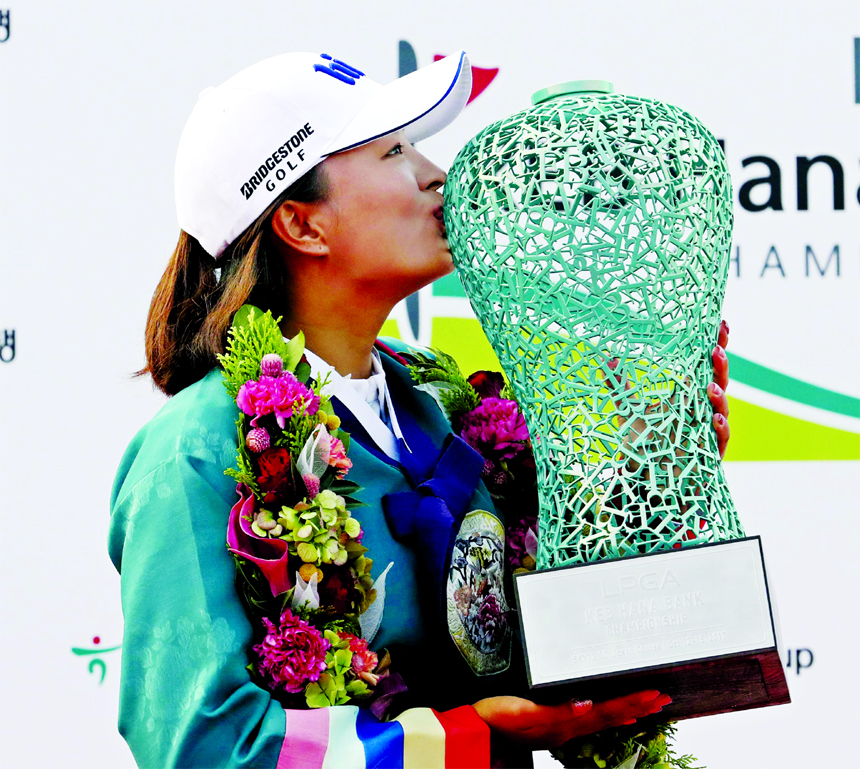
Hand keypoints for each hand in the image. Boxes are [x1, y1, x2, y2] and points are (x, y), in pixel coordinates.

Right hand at [472, 690, 671, 748]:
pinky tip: (615, 716)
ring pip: (604, 719)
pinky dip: (608, 717)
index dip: (632, 702)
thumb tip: (586, 704)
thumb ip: (556, 711)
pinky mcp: (554, 724)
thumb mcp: (524, 712)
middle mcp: (569, 726)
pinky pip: (590, 720)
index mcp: (564, 722)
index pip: (606, 711)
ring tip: (649, 706)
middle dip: (638, 706)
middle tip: (663, 699)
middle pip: (611, 716)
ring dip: (628, 711)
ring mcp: (562, 728)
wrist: (478, 732)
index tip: (654, 695)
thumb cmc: (497, 718)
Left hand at [604, 318, 731, 464]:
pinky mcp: (709, 453)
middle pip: (718, 383)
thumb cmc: (641, 443)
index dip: (716, 346)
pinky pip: (720, 439)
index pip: (705, 366)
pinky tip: (714, 418)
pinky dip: (719, 428)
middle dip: (720, 366)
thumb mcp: (629, 409)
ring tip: (711, 387)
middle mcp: (701, 410)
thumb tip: (607, 358)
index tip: (720, 324)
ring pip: (722, 410)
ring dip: (719, 397)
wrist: (642, 479)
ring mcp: (707, 431)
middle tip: (716, 349)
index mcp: (687, 395)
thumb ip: (620, 386)